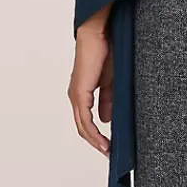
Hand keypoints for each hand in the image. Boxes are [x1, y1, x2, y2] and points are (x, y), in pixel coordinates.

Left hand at [67, 24, 112, 155]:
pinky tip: (103, 140)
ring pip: (82, 126)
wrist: (99, 33)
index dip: (97, 134)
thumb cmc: (106, 50)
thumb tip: (106, 119)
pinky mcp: (80, 93)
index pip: (86, 120)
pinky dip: (93, 132)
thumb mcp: (110, 80)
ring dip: (95, 140)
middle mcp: (76, 96)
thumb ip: (108, 100)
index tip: (110, 144)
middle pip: (83, 127)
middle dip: (96, 142)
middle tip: (109, 153)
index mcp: (82, 92)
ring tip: (108, 150)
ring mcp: (76, 95)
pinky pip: (85, 119)